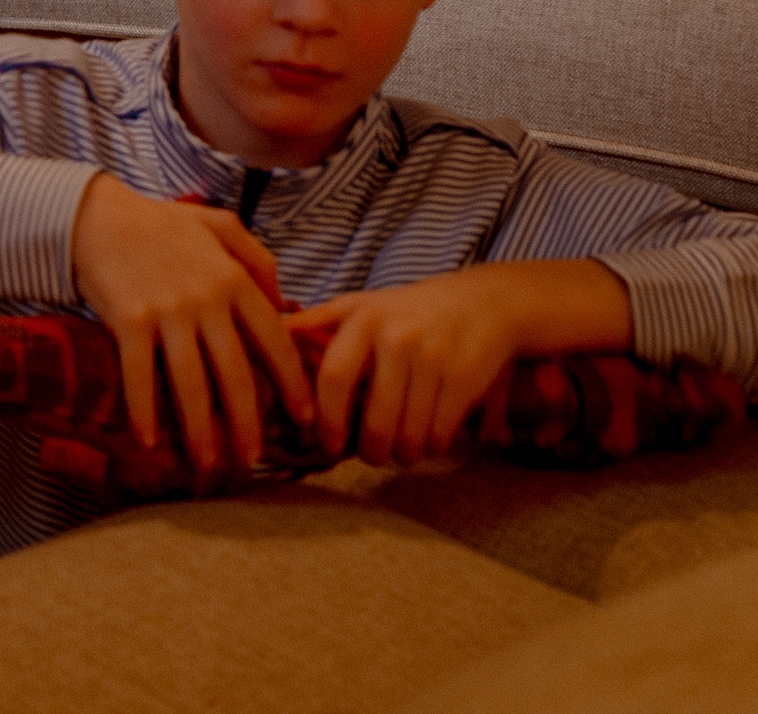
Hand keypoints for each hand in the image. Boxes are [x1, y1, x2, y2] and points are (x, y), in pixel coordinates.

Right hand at [70, 174, 314, 476]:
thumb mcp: (220, 225)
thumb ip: (258, 258)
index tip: (303, 418)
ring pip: (191, 384)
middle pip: (235, 373)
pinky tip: (149, 441)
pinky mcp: (129, 321)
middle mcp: (206, 298)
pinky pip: (140, 376)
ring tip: (209, 463)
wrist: (97, 216)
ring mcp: (167, 311)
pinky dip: (144, 412)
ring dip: (200, 430)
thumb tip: (284, 302)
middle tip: (253, 458)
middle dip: (247, 422)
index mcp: (233, 278)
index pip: (273, 339)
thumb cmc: (161, 223)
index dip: (291, 383)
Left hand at [295, 260, 633, 466]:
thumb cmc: (411, 311)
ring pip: (408, 436)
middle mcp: (396, 337)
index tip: (327, 443)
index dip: (325, 421)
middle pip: (374, 422)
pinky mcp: (464, 378)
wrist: (485, 301)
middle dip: (370, 451)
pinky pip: (439, 436)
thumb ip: (319, 323)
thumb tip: (272, 336)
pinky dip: (431, 448)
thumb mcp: (363, 305)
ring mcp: (433, 357)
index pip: (332, 379)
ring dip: (403, 455)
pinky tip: (430, 436)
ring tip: (401, 447)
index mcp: (362, 319)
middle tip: (371, 453)